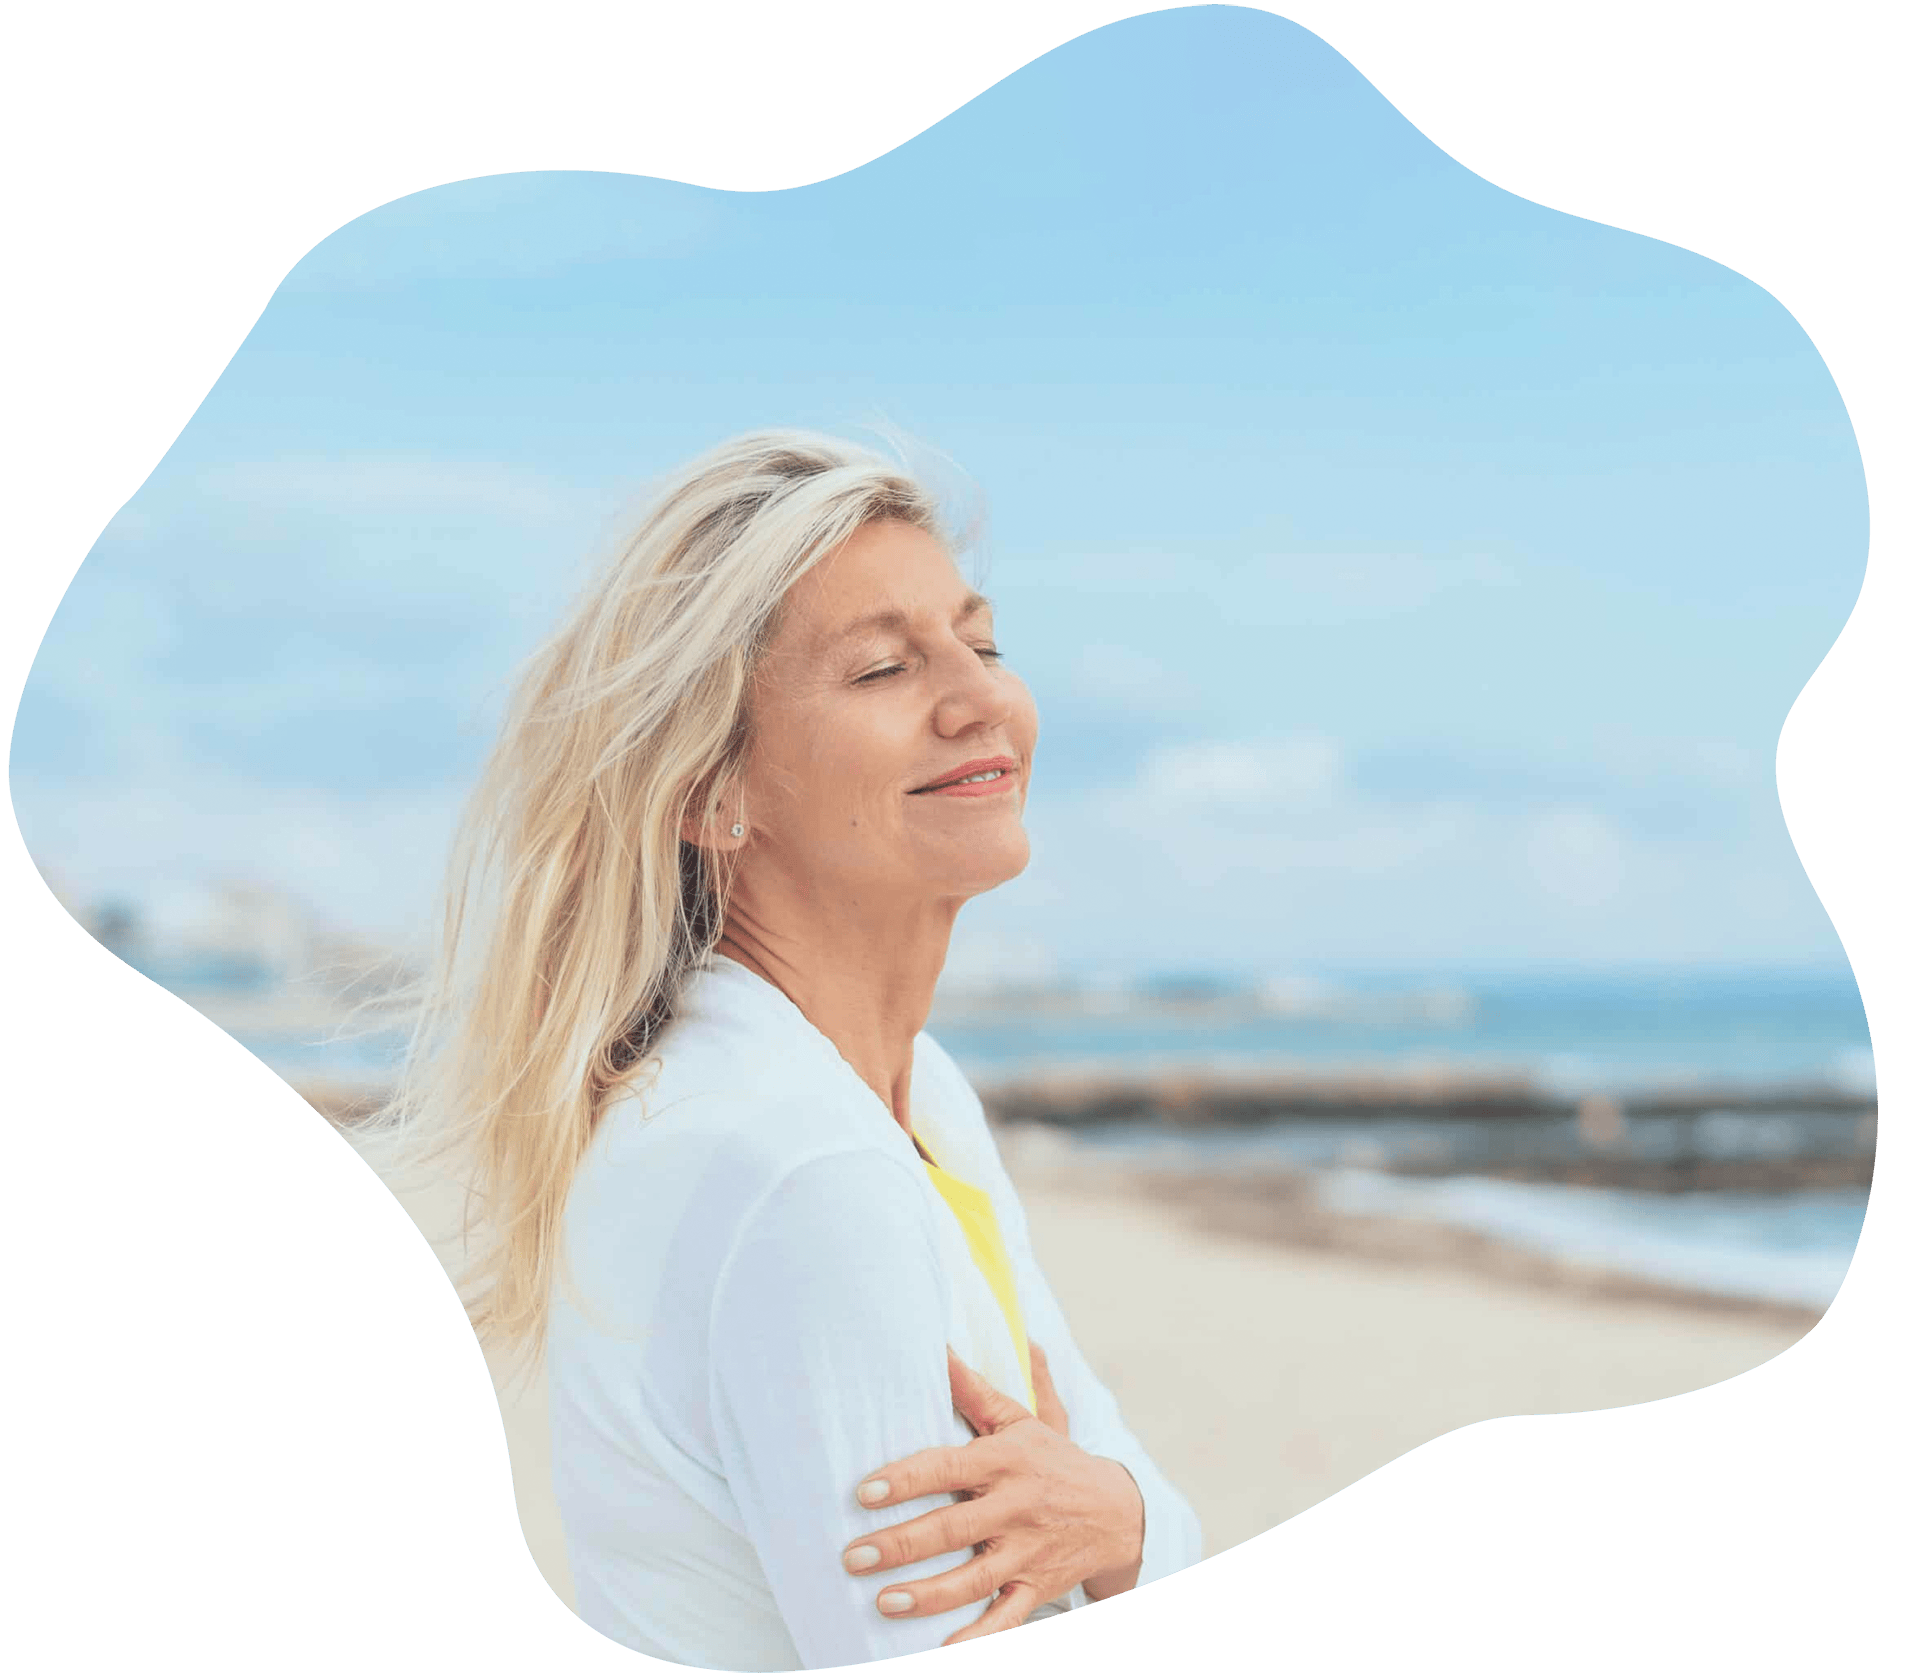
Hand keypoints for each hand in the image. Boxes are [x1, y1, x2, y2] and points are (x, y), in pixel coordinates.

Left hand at [839, 1344, 1145, 1644]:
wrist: (1117, 1511)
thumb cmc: (1052, 1459)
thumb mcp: (1020, 1420)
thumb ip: (974, 1390)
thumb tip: (937, 1346)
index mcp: (1004, 1461)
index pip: (948, 1468)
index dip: (906, 1480)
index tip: (864, 1492)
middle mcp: (1014, 1507)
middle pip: (952, 1528)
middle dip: (900, 1545)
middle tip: (854, 1557)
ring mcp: (1026, 1552)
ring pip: (973, 1580)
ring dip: (927, 1596)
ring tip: (884, 1603)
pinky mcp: (1037, 1589)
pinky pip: (1006, 1619)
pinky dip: (978, 1637)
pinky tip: (942, 1648)